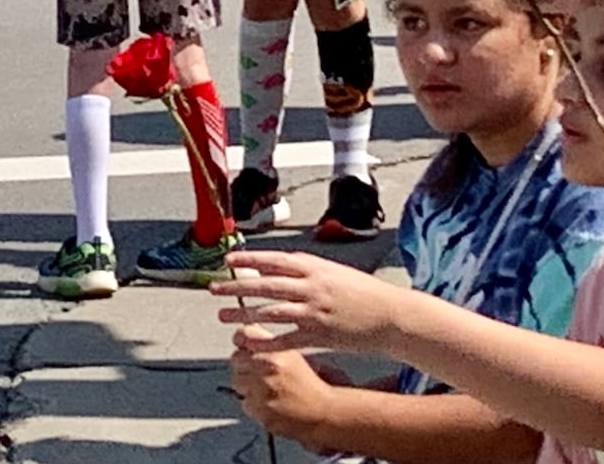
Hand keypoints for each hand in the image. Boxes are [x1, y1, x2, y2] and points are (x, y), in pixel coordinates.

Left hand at [212, 251, 405, 352]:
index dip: (249, 260)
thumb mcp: (332, 271)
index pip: (274, 260)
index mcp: (314, 267)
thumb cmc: (361, 291)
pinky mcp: (320, 334)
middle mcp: (311, 286)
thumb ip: (305, 269)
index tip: (228, 260)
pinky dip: (266, 341)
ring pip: (272, 312)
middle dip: (237, 287)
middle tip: (214, 289)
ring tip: (224, 316)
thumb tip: (274, 267)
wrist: (389, 315)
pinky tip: (249, 343)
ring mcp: (314, 311)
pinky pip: (287, 339)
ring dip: (245, 314)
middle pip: (266, 285)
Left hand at [230, 328, 338, 443]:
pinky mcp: (259, 409)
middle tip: (256, 372)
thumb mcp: (293, 355)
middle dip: (244, 365)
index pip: (244, 335)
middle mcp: (266, 366)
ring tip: (264, 389)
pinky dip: (252, 404)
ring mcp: (261, 389)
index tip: (242, 344)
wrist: (324, 412)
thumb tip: (248, 339)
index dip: (242, 339)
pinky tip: (268, 403)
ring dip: (246, 385)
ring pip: (236, 381)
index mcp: (276, 350)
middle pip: (236, 358)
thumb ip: (270, 346)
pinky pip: (244, 402)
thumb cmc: (312, 385)